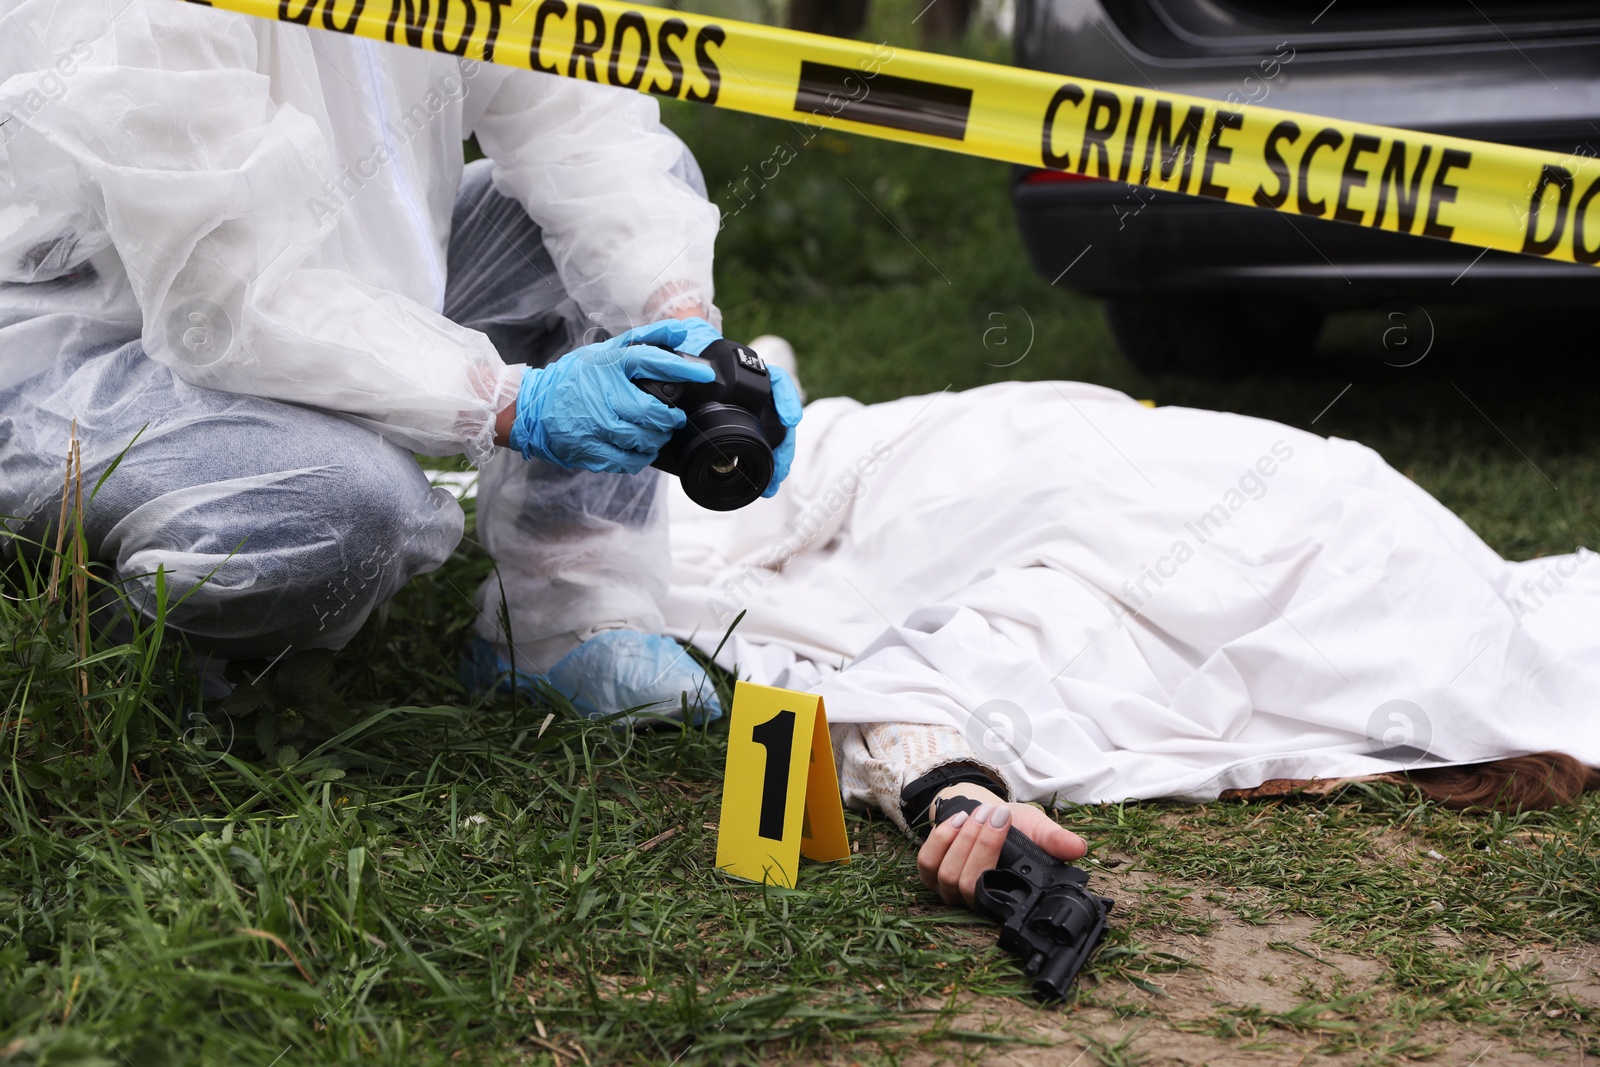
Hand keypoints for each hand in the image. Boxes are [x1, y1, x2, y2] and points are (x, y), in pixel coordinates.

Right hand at [509, 320, 714, 472]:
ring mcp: (595, 425)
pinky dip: (640, 457)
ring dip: (656, 439)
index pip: (651, 361)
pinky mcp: (590, 449)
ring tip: (655, 433)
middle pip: (653, 411)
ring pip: (643, 439)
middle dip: (670, 418)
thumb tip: (679, 331)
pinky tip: (638, 449)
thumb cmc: (574, 378)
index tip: (703, 374)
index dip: (682, 369)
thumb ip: (644, 341)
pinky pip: (628, 460)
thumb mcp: (605, 352)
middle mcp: (603, 394)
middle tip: (672, 417)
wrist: (532, 407)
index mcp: (608, 365)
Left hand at [664, 317, 802, 498]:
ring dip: (779, 461)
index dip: (785, 398)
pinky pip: (764, 445)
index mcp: (747, 372)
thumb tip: (681, 338)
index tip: (790, 419)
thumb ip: (686, 349)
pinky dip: (767, 463)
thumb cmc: (690, 356)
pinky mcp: (749, 427)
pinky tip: (767, 481)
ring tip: (773, 484)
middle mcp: (758, 392)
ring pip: (777, 436)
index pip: (777, 380)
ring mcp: (757, 410)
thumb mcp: (689, 352)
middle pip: (782, 418)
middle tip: (781, 469)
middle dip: (785, 446)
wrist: (687, 364)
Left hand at [916, 783, 1087, 910]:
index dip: (1001, 884)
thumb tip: (1078, 848)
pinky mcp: (930, 873)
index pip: (999, 907)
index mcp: (1005, 896)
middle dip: (982, 845)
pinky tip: (959, 820)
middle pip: (969, 885)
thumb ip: (1055, 841)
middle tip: (997, 816)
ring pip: (948, 875)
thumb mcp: (1039, 829)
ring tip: (982, 814)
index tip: (1012, 846)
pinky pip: (928, 862)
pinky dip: (942, 839)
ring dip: (964, 839)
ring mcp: (949, 889)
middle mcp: (974, 900)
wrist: (987, 812)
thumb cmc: (1016, 827)